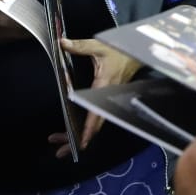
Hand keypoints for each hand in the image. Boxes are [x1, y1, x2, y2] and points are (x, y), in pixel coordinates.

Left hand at [51, 38, 141, 154]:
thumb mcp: (100, 46)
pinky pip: (95, 119)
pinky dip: (83, 129)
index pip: (97, 111)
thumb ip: (81, 46)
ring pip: (94, 125)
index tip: (82, 142)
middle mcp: (106, 98)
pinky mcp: (105, 101)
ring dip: (77, 136)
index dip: (90, 127)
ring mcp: (106, 101)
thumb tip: (62, 42)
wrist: (136, 54)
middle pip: (94, 126)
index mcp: (104, 86)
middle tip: (60, 152)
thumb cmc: (119, 51)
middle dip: (77, 141)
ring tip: (59, 146)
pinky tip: (70, 132)